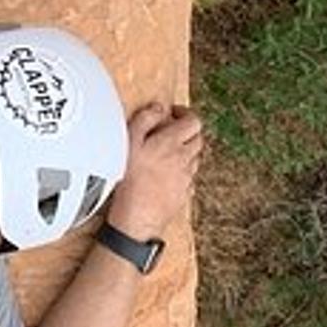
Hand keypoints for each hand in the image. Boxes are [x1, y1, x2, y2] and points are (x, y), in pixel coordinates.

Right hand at [107, 104, 203, 239]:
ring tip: (167, 152)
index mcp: (172, 143)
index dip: (185, 114)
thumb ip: (144, 120)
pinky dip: (182, 171)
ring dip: (185, 151)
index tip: (174, 114)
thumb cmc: (129, 182)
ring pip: (195, 158)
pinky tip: (167, 174)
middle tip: (171, 131)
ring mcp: (187, 177)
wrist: (137, 218)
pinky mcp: (184, 193)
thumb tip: (157, 108)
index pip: (193, 121)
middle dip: (187, 132)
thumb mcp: (128, 143)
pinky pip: (189, 177)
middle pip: (198, 139)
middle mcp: (185, 159)